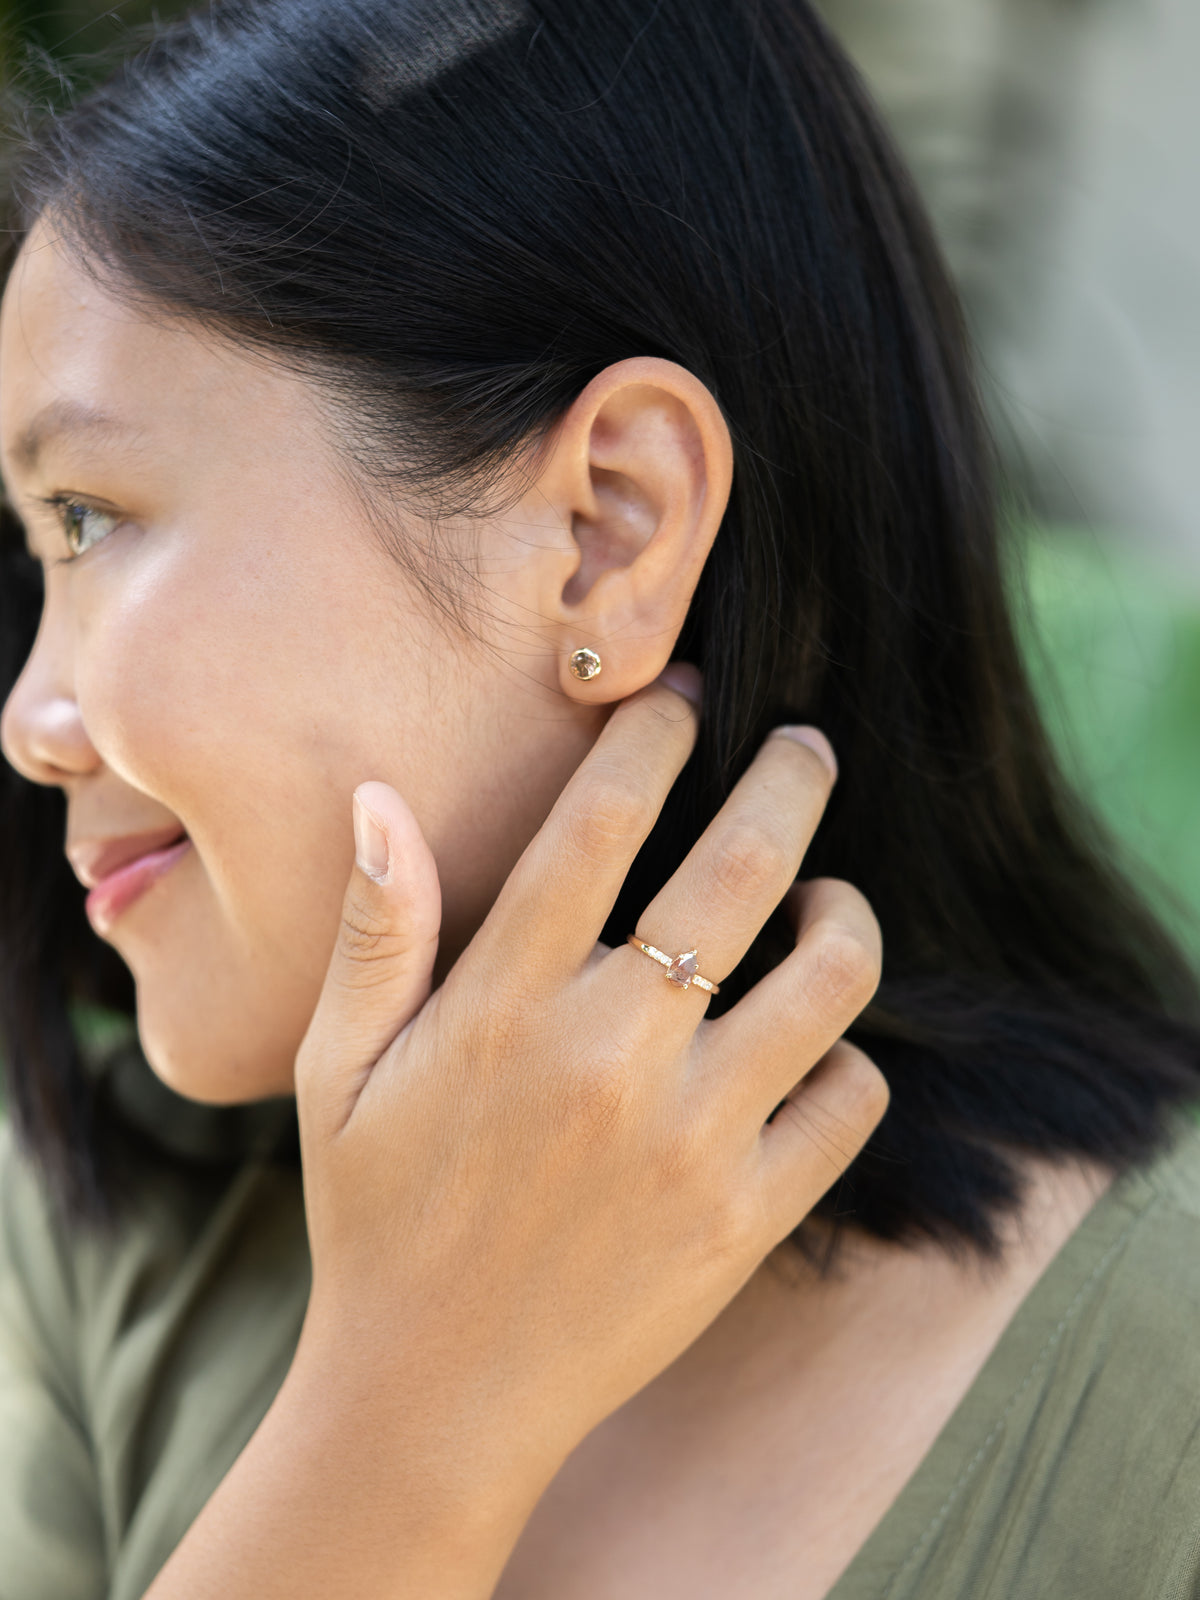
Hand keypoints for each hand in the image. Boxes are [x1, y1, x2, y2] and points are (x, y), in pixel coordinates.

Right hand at [292, 672, 886, 1516]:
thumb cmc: (376, 1219)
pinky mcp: (746, 1215)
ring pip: (827, 977)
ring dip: (844, 914)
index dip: (657, 737)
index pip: (604, 820)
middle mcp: (610, 1053)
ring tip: (830, 898)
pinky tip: (813, 1044)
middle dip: (791, 778)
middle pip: (742, 867)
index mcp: (506, 1004)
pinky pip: (849, 1101)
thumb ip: (374, 932)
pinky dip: (849, 1057)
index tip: (686, 698)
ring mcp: (692, 1137)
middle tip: (807, 745)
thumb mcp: (335, 1073)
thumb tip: (381, 798)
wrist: (434, 1399)